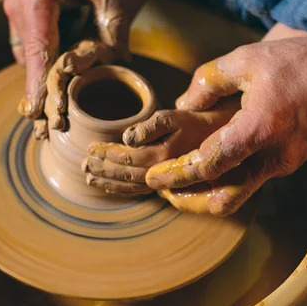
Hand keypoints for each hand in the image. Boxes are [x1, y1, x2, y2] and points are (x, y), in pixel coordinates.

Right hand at [4, 0, 126, 126]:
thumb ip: (111, 19)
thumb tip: (121, 60)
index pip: (37, 54)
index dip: (39, 89)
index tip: (41, 117)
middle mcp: (18, 7)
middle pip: (28, 60)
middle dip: (40, 93)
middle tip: (51, 126)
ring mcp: (15, 6)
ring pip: (27, 53)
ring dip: (40, 77)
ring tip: (56, 107)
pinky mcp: (21, 5)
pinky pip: (28, 41)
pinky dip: (41, 59)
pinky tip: (59, 74)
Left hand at [82, 99, 240, 195]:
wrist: (223, 137)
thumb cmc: (197, 122)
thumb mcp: (175, 116)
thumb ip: (151, 126)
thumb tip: (127, 137)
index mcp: (162, 155)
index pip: (127, 158)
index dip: (107, 153)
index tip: (90, 148)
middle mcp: (162, 172)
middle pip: (125, 174)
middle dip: (102, 169)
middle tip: (83, 165)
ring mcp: (165, 180)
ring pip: (130, 185)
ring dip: (108, 182)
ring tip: (89, 178)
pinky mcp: (167, 181)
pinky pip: (140, 189)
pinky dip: (122, 189)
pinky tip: (109, 186)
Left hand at [145, 34, 306, 215]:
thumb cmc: (295, 64)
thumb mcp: (245, 60)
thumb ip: (207, 82)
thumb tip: (182, 104)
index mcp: (260, 128)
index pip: (210, 164)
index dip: (178, 173)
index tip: (154, 176)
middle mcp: (274, 155)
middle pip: (223, 195)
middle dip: (187, 196)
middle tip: (160, 188)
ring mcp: (285, 164)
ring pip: (238, 194)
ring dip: (206, 193)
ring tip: (178, 183)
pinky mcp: (290, 164)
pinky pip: (252, 181)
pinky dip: (227, 180)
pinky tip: (209, 167)